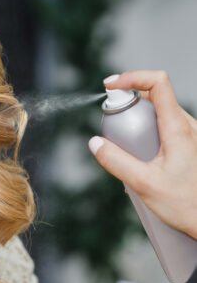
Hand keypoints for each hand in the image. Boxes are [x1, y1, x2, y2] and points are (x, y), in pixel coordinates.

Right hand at [89, 70, 196, 239]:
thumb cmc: (188, 206)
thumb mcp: (144, 184)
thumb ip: (116, 162)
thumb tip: (95, 143)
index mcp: (179, 128)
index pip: (157, 82)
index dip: (131, 77)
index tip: (109, 86)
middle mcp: (188, 125)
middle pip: (153, 96)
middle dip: (127, 104)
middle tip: (113, 126)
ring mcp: (190, 134)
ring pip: (158, 112)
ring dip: (137, 120)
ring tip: (128, 148)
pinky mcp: (189, 145)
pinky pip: (163, 126)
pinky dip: (146, 131)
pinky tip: (142, 158)